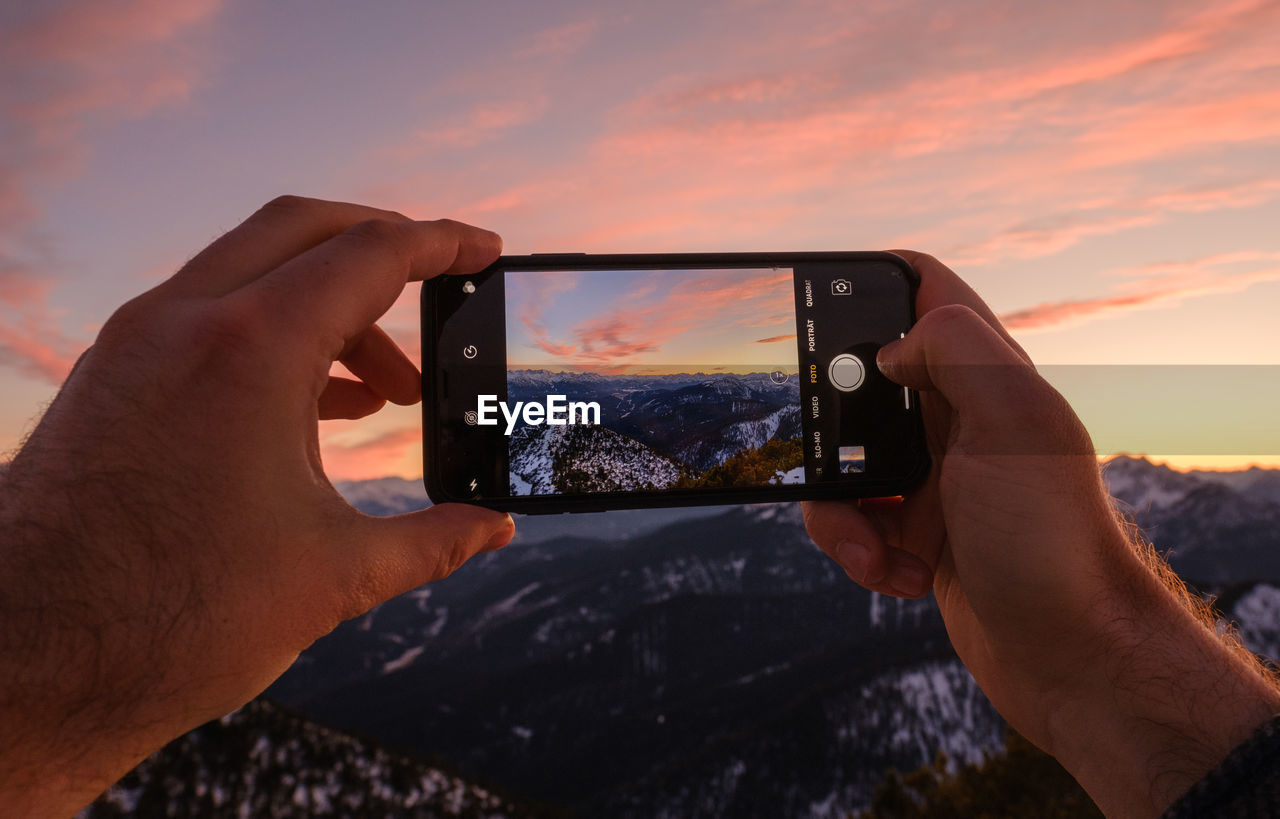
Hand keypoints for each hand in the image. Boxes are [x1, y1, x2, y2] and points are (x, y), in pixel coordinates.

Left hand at [0, 196, 515, 814]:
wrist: (30, 669)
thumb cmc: (174, 620)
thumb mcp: (333, 576)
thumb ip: (431, 541)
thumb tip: (494, 529)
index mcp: (249, 351)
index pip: (369, 255)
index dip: (442, 244)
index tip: (484, 249)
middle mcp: (183, 323)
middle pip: (304, 229)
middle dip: (383, 247)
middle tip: (439, 286)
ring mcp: (135, 345)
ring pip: (250, 271)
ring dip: (328, 307)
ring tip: (384, 395)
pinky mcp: (111, 378)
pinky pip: (207, 318)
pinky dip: (273, 336)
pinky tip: (312, 409)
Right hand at [803, 251, 1279, 816]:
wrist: (1070, 657)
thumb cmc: (1050, 541)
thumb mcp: (1014, 421)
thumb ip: (957, 350)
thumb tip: (890, 347)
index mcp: (984, 376)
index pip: (925, 290)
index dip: (873, 279)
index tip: (817, 298)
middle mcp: (957, 419)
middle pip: (857, 383)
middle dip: (824, 423)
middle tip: (829, 455)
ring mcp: (933, 477)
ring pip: (841, 461)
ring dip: (838, 508)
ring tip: (876, 549)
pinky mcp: (914, 533)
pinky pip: (852, 522)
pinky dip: (858, 551)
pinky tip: (899, 577)